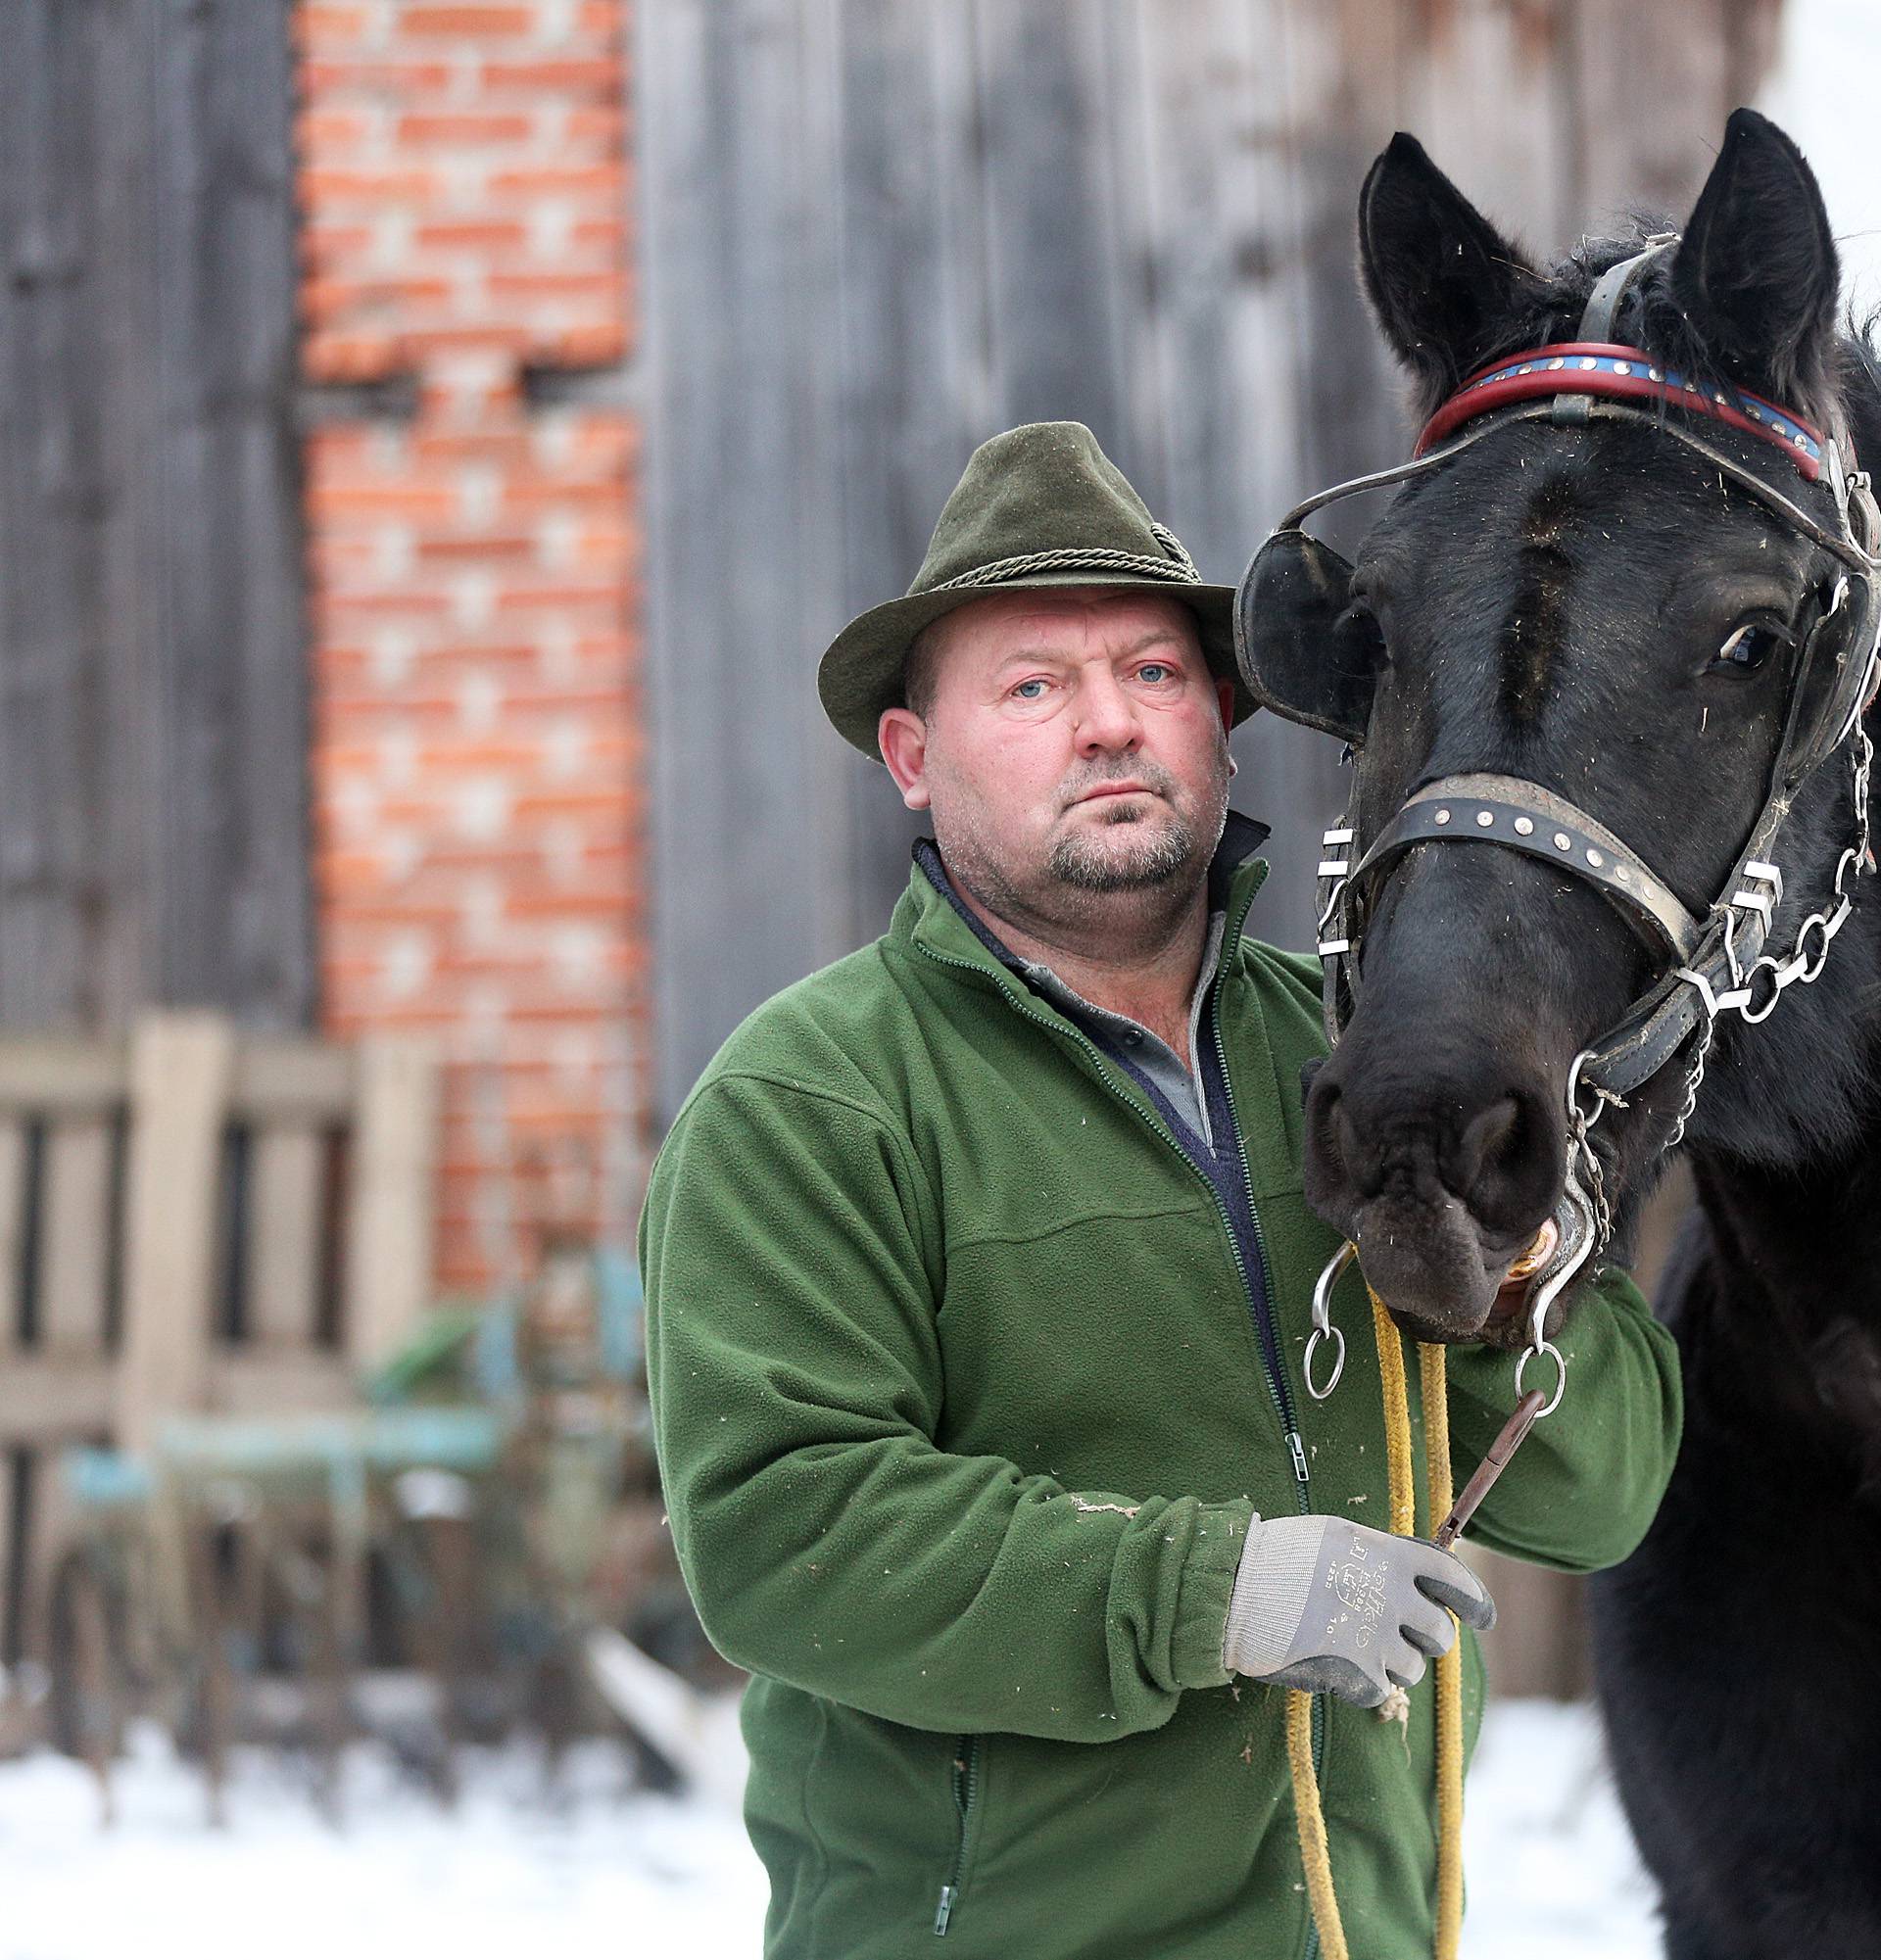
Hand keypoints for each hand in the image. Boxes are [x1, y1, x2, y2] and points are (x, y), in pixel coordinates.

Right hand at [1221, 1514, 1493, 1708]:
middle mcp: (1393, 1595)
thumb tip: (1412, 1586)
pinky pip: (1380, 1690)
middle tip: (1391, 1635)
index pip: (1453, 1579)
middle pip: (1438, 1635)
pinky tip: (1334, 1664)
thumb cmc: (1280, 1557)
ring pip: (1411, 1669)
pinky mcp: (1357, 1671)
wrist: (1236, 1587)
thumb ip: (1380, 1561)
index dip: (1475, 1602)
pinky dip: (1362, 1683)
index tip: (1483, 1618)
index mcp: (1391, 1556)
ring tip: (1349, 1644)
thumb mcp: (1337, 1539)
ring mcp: (1377, 1635)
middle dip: (1422, 1640)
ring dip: (1390, 1664)